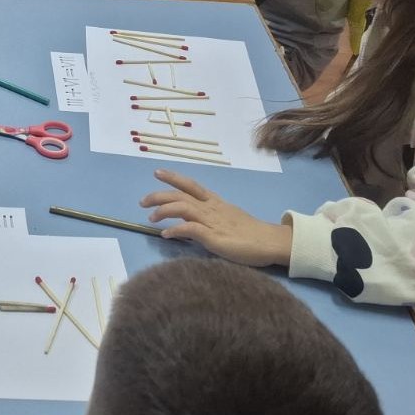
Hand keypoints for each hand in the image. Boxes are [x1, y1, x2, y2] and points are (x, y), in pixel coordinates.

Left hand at [140, 169, 292, 265]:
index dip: (173, 178)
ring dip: (163, 211)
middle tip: (142, 201)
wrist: (271, 242)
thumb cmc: (251, 233)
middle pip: (181, 195)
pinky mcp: (214, 237)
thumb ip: (211, 217)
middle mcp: (211, 208)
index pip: (191, 185)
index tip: (157, 172)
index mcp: (215, 202)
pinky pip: (191, 230)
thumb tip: (194, 221)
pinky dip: (175, 230)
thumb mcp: (228, 219)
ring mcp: (212, 222)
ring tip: (151, 217)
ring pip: (183, 208)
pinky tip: (166, 235)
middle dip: (159, 195)